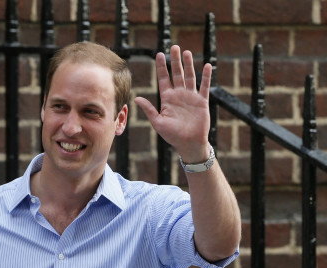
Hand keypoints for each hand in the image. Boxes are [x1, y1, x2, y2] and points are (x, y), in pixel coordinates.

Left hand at [134, 45, 211, 161]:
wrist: (188, 144)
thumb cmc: (172, 135)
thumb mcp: (158, 122)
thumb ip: (149, 109)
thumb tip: (136, 98)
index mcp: (167, 99)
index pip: (163, 79)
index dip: (161, 67)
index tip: (158, 54)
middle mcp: (179, 95)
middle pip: (176, 74)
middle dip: (175, 61)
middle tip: (174, 46)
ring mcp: (191, 97)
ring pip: (190, 77)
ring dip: (189, 65)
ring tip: (186, 52)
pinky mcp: (202, 102)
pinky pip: (204, 87)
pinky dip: (206, 77)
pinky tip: (207, 66)